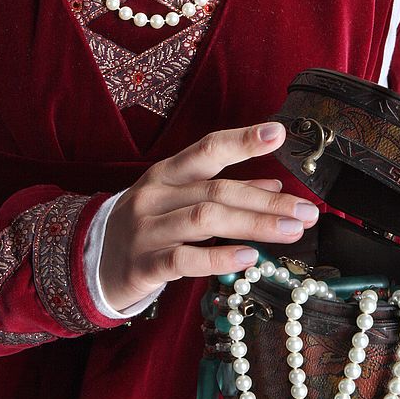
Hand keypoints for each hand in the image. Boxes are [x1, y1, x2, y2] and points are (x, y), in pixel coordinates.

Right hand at [100, 122, 319, 311]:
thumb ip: (224, 192)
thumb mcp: (180, 200)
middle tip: (307, 212)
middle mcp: (155, 195)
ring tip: (291, 231)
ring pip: (205, 221)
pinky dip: (219, 258)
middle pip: (217, 191)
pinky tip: (249, 258)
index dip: (242, 140)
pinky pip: (184, 260)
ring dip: (254, 225)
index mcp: (167, 173)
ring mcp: (147, 230)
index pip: (207, 150)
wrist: (92, 261)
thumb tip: (275, 189)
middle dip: (268, 202)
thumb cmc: (147, 226)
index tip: (278, 133)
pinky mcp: (144, 265)